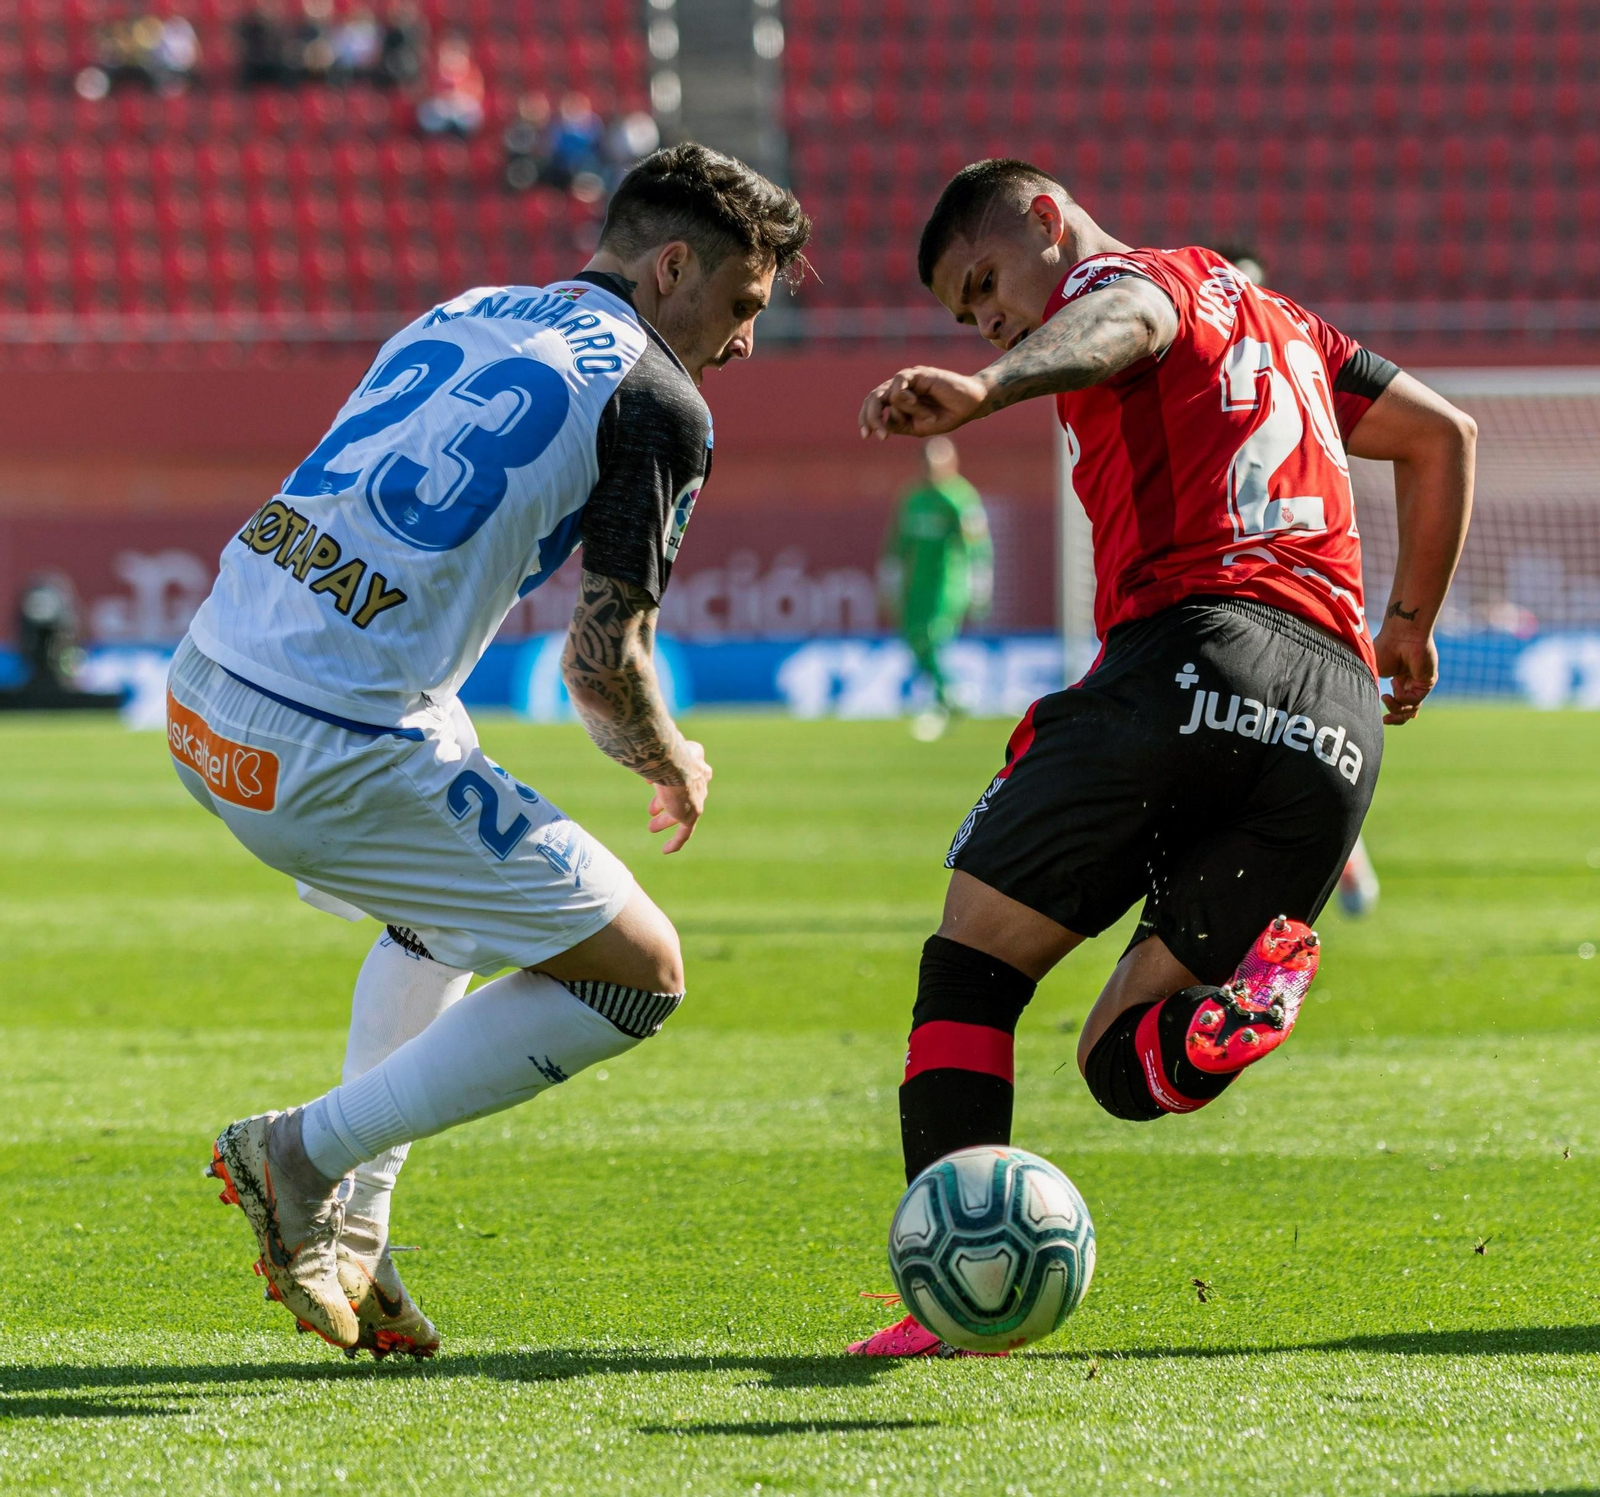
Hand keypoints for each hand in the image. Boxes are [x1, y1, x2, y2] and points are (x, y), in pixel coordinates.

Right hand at [647, 740, 711, 853]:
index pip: (688, 772)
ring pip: (682, 813)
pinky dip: (676, 841)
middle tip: (652, 810)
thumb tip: (643, 759)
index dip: (670, 779)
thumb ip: (653, 753)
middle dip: (667, 801)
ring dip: (666, 820)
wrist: (672, 761)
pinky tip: (666, 850)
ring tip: (651, 827)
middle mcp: (700, 779)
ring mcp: (697, 797)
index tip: (654, 786)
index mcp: (696, 760)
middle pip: (684, 794)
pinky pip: (685, 832)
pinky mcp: (692, 814)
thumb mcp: (657, 747)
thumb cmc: (660, 750)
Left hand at [859, 367, 988, 438]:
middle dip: (872, 417)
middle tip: (881, 435)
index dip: (865, 419)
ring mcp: (908, 380)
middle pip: (873, 398)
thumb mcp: (917, 427)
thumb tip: (882, 423)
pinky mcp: (917, 373)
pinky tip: (918, 403)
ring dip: (907, 412)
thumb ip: (899, 424)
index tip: (865, 436)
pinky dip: (907, 400)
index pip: (872, 405)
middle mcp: (899, 388)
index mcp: (896, 400)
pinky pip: (899, 386)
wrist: (969, 405)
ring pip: (888, 396)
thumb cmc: (945, 416)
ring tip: (928, 418)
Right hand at [1373, 621, 1437, 725]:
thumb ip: (1372, 689)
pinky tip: (1394, 689)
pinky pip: (1414, 700)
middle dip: (1396, 717)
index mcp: (1399, 677)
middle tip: (1385, 720)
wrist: (1400, 635)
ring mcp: (1420, 682)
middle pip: (1408, 708)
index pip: (1400, 699)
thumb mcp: (1373, 673)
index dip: (1395, 711)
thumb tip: (1368, 705)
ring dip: (1396, 708)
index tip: (1384, 719)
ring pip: (1412, 707)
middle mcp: (1411, 681)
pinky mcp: (1427, 682)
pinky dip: (1402, 698)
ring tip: (1385, 698)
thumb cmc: (1384, 648)